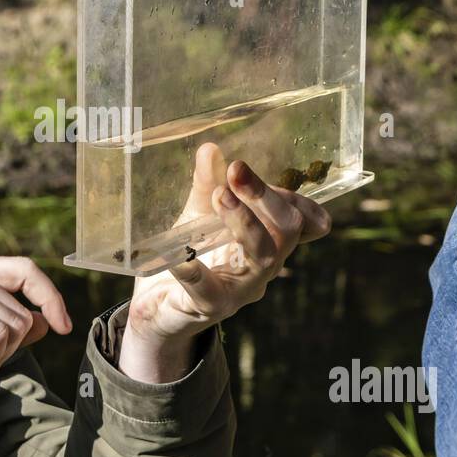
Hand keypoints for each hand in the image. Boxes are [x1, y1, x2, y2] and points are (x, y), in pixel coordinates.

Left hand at [122, 142, 330, 373]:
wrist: (159, 307)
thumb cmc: (190, 255)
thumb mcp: (198, 214)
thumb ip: (206, 184)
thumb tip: (211, 148)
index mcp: (267, 239)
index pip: (297, 216)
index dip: (288, 193)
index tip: (246, 167)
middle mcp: (263, 265)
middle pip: (286, 231)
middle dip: (265, 197)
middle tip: (236, 171)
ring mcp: (242, 289)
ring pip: (264, 256)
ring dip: (245, 222)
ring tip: (220, 195)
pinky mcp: (212, 308)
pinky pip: (208, 290)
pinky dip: (192, 270)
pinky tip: (176, 255)